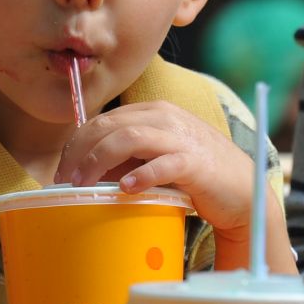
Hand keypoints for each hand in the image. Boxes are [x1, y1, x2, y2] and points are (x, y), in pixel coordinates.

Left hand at [55, 100, 258, 226]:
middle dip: (79, 153)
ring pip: (128, 138)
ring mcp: (181, 138)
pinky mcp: (196, 162)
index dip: (75, 144)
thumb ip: (125, 157)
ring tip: (84, 184)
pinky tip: (125, 189)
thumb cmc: (192, 174)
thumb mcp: (154, 157)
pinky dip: (140, 175)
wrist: (240, 190)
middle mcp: (164, 118)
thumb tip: (83, 170)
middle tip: (65, 181)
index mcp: (151, 112)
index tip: (62, 170)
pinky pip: (162, 164)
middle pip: (108, 126)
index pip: (101, 120)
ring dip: (98, 161)